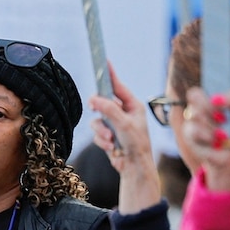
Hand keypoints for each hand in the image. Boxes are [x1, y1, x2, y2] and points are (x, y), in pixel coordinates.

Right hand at [91, 68, 161, 213]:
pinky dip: (101, 140)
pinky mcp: (108, 135)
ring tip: (110, 139)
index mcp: (133, 106)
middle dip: (99, 110)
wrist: (134, 167)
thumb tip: (93, 99)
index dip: (110, 75)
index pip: (118, 86)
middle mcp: (123, 113)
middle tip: (93, 107)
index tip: (103, 61)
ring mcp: (114, 124)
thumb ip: (109, 110)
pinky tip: (111, 147)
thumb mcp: (124, 124)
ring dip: (101, 131)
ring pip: (97, 120)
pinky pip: (97, 132)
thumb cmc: (136, 144)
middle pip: (103, 102)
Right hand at [182, 88, 229, 192]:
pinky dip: (210, 139)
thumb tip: (216, 97)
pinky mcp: (189, 140)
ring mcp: (191, 125)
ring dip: (213, 127)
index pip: (196, 92)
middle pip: (193, 98)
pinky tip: (217, 144)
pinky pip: (195, 133)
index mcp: (208, 102)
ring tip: (224, 136)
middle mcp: (197, 112)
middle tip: (222, 119)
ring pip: (195, 115)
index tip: (218, 102)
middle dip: (210, 108)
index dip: (205, 95)